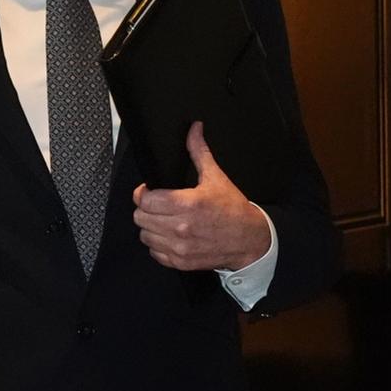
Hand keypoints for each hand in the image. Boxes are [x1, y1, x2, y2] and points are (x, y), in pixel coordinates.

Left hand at [132, 121, 272, 270]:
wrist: (250, 239)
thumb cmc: (233, 209)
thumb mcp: (216, 177)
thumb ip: (199, 152)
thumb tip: (194, 129)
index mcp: (187, 203)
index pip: (145, 199)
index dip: (143, 193)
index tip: (150, 191)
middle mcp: (180, 227)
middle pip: (140, 217)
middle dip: (146, 209)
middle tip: (157, 205)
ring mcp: (179, 247)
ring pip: (145, 235)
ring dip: (150, 227)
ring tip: (163, 220)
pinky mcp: (181, 261)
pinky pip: (155, 253)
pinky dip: (158, 245)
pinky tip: (169, 236)